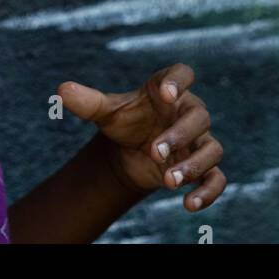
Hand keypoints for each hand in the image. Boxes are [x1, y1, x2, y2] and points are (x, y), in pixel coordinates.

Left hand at [57, 64, 225, 211]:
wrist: (130, 151)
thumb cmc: (124, 122)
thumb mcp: (106, 112)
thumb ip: (87, 102)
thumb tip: (61, 91)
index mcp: (168, 90)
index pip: (183, 73)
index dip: (178, 81)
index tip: (165, 93)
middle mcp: (189, 112)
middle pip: (199, 117)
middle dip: (179, 135)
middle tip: (155, 151)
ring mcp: (199, 140)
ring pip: (211, 150)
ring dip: (193, 166)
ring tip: (168, 182)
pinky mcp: (202, 167)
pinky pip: (217, 179)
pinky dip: (208, 192)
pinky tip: (189, 205)